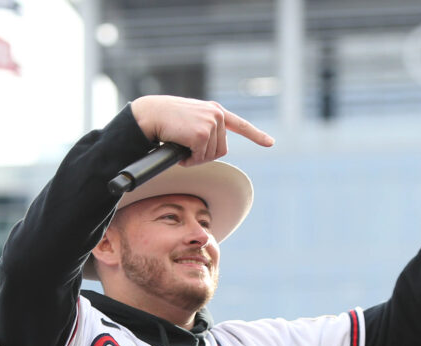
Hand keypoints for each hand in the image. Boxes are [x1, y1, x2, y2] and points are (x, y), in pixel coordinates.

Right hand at [129, 96, 273, 164]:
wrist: (150, 115)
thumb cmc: (165, 120)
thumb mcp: (191, 120)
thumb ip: (205, 128)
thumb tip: (211, 149)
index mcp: (215, 110)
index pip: (240, 124)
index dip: (256, 135)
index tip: (270, 142)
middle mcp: (216, 115)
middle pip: (221, 150)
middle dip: (204, 155)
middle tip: (187, 149)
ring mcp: (211, 123)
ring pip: (211, 156)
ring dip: (195, 158)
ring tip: (181, 145)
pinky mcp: (202, 134)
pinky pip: (200, 158)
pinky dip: (189, 160)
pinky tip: (179, 149)